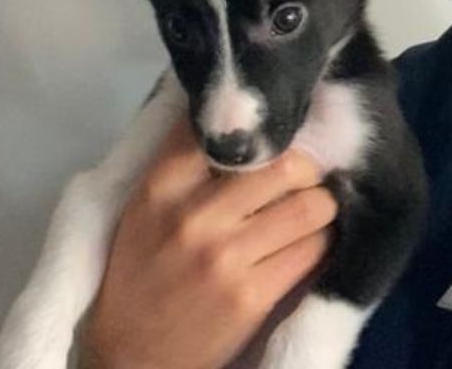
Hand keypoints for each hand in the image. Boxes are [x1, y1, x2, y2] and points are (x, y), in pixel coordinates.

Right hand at [79, 118, 336, 368]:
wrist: (131, 355)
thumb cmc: (145, 270)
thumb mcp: (148, 207)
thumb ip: (188, 161)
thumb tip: (241, 107)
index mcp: (163, 186)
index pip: (228, 130)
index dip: (266, 127)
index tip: (280, 132)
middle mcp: (194, 216)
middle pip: (287, 164)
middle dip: (307, 169)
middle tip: (305, 178)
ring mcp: (225, 257)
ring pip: (311, 206)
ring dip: (321, 207)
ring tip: (310, 212)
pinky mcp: (252, 296)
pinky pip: (314, 250)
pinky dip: (320, 243)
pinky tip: (307, 245)